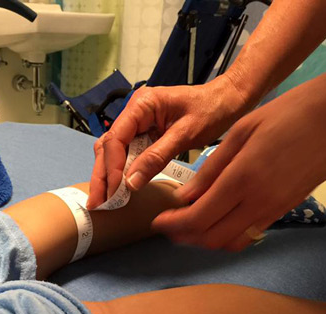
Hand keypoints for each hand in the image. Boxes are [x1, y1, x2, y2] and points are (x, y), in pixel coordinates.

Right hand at [86, 75, 247, 208]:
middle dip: (102, 175)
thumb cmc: (212, 109)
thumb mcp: (186, 134)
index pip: (116, 138)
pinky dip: (121, 171)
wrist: (228, 99)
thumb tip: (131, 182)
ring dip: (108, 175)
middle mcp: (134, 112)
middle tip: (97, 202)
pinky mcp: (144, 133)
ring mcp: (137, 123)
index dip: (112, 167)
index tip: (114, 191)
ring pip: (113, 151)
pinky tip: (117, 188)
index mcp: (141, 104)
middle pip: (108, 146)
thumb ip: (157, 156)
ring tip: (104, 200)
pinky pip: (127, 153)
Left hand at [153, 53, 325, 250]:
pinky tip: (217, 220)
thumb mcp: (241, 131)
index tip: (157, 221)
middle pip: (211, 238)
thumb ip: (210, 169)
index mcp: (241, 179)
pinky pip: (250, 234)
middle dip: (184, 236)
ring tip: (189, 224)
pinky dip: (227, 235)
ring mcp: (274, 210)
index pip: (197, 218)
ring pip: (231, 242)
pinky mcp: (286, 209)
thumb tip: (184, 197)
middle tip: (168, 225)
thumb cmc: (288, 112)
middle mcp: (258, 202)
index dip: (172, 225)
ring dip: (205, 239)